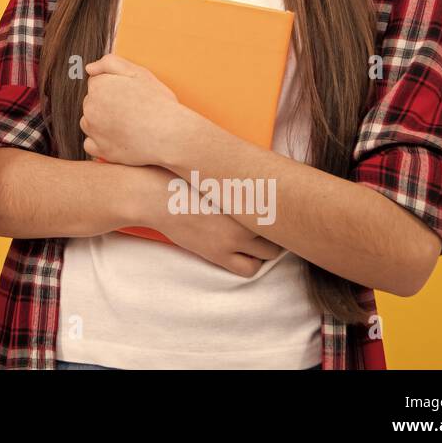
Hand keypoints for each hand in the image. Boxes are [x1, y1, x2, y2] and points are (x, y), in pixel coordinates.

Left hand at [80, 53, 185, 167]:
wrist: (170, 135)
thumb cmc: (158, 103)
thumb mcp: (138, 73)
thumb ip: (110, 64)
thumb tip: (89, 68)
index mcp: (98, 86)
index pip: (96, 82)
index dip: (114, 87)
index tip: (129, 94)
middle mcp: (90, 108)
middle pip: (92, 102)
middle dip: (106, 104)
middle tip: (131, 110)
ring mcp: (94, 130)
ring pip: (90, 122)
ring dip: (101, 123)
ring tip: (127, 125)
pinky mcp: (100, 150)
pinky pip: (91, 144)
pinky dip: (101, 142)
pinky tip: (118, 139)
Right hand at [154, 182, 284, 277]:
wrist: (155, 196)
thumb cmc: (180, 178)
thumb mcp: (216, 173)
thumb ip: (240, 181)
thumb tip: (258, 178)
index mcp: (247, 193)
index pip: (283, 206)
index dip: (286, 211)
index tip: (284, 211)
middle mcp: (245, 217)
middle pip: (281, 231)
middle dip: (278, 229)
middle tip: (271, 227)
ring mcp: (233, 239)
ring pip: (270, 253)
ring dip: (267, 248)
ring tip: (257, 241)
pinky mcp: (218, 254)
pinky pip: (249, 269)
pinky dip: (251, 263)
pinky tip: (243, 253)